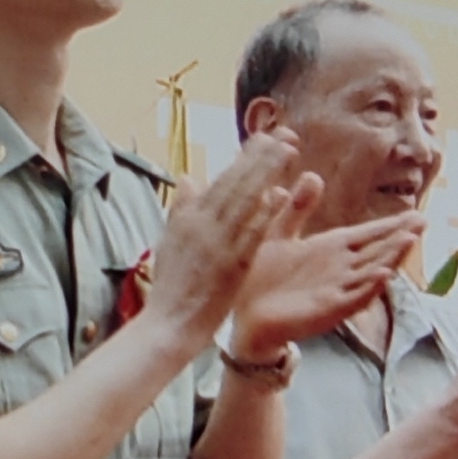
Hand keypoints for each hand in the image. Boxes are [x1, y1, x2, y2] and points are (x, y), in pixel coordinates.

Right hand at [141, 132, 318, 349]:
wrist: (169, 324)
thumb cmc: (171, 287)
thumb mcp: (169, 241)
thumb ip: (182, 208)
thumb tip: (188, 177)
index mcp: (189, 217)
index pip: (221, 178)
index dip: (245, 156)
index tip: (265, 137)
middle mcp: (202, 225)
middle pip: (235, 181)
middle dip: (261, 155)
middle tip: (285, 134)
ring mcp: (217, 243)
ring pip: (244, 199)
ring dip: (267, 173)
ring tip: (287, 150)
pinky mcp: (231, 264)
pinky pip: (249, 233)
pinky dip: (262, 213)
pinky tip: (278, 196)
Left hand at [231, 208, 418, 358]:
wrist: (247, 315)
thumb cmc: (264, 277)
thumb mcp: (279, 234)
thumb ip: (297, 208)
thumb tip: (312, 175)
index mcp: (332, 249)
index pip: (369, 234)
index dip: (391, 225)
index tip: (415, 213)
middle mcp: (341, 268)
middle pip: (378, 250)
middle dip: (400, 237)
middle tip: (423, 221)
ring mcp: (338, 290)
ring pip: (372, 272)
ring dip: (392, 258)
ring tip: (410, 240)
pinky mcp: (328, 310)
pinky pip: (354, 298)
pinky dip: (369, 287)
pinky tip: (383, 275)